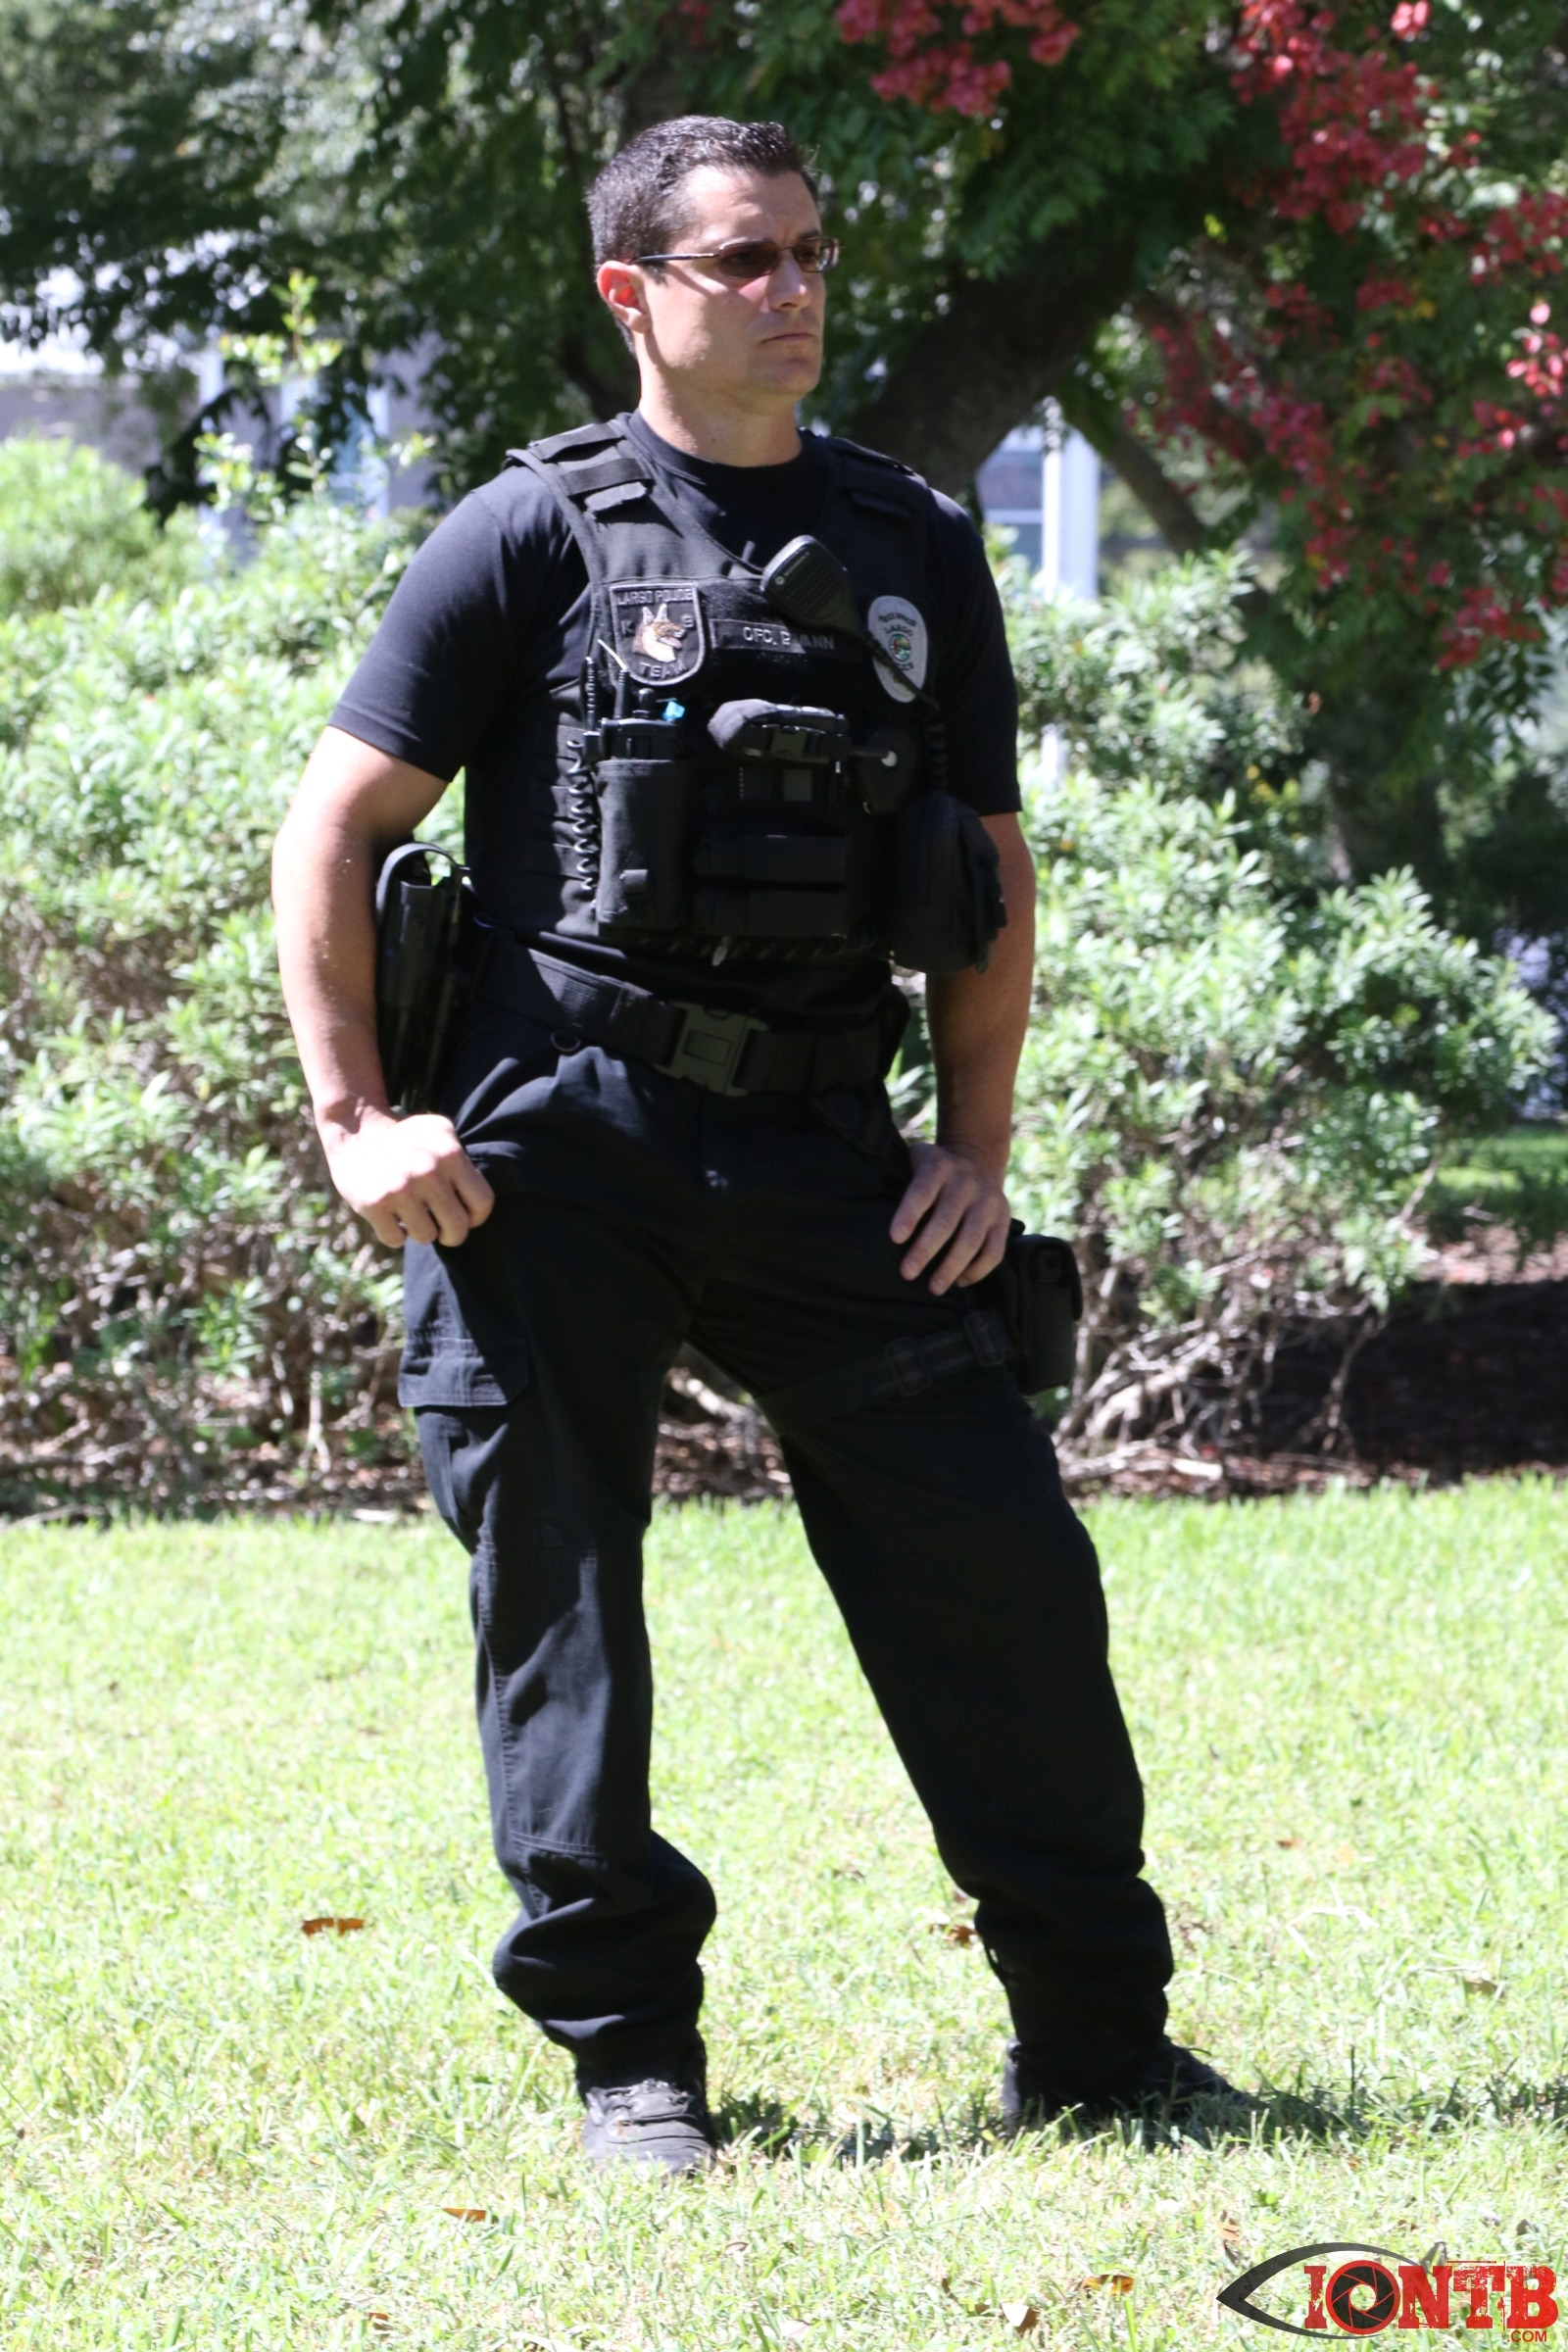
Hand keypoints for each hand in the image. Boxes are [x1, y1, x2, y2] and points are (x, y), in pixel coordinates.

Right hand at [323, 1107, 495, 1248]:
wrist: (355, 1131)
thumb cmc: (406, 1136)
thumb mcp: (440, 1132)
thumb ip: (462, 1162)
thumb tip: (478, 1203)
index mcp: (450, 1155)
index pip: (482, 1202)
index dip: (476, 1217)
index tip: (465, 1217)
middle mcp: (428, 1172)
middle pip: (458, 1228)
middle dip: (452, 1234)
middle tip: (442, 1230)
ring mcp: (400, 1190)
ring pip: (426, 1237)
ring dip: (420, 1231)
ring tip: (412, 1215)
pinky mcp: (374, 1204)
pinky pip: (395, 1240)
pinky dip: (394, 1234)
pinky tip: (390, 1217)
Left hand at [889, 1139, 1010, 1294]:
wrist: (978, 1158)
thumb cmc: (933, 1170)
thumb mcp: (916, 1160)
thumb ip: (900, 1178)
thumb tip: (871, 1217)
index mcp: (939, 1167)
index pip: (923, 1190)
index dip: (909, 1213)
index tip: (894, 1238)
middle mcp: (966, 1183)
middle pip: (946, 1221)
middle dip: (925, 1250)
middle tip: (907, 1273)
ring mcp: (988, 1202)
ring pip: (971, 1239)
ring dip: (951, 1267)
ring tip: (933, 1288)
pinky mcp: (1003, 1220)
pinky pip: (994, 1251)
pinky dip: (977, 1270)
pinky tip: (959, 1282)